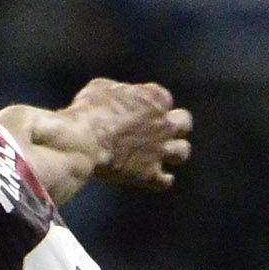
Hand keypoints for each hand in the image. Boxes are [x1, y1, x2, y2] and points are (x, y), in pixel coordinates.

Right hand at [69, 78, 193, 191]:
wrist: (84, 141)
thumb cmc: (90, 111)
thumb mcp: (102, 88)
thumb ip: (120, 92)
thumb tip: (120, 97)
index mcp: (155, 99)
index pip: (163, 98)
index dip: (151, 104)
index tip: (139, 109)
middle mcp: (164, 124)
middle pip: (184, 122)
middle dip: (175, 125)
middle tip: (163, 129)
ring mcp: (159, 150)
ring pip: (182, 152)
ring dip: (174, 152)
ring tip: (164, 154)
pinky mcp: (150, 174)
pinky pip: (165, 182)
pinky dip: (162, 180)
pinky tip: (155, 178)